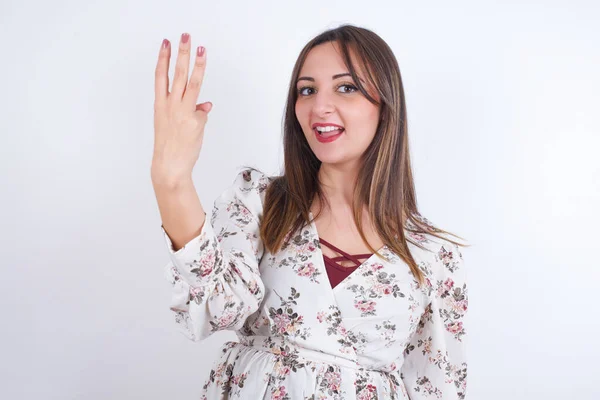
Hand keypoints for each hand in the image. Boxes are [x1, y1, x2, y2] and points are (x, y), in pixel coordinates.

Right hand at [151, 33, 211, 184]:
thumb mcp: (174, 125)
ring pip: (192, 83)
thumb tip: (205, 105)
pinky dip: (201, 120)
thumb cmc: (170, 146)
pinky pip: (203, 114)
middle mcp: (170, 105)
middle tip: (186, 37)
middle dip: (182, 53)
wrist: (169, 166)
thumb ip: (189, 110)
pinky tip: (195, 131)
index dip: (163, 58)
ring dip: (197, 65)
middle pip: (177, 74)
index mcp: (160, 105)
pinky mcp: (195, 121)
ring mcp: (182, 112)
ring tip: (201, 50)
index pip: (161, 76)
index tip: (166, 43)